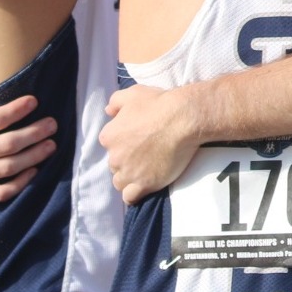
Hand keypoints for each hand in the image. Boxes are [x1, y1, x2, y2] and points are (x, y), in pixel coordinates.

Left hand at [102, 83, 201, 202]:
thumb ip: (116, 102)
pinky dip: (134, 194)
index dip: (124, 144)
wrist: (182, 119)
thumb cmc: (159, 104)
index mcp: (109, 136)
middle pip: (115, 164)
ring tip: (145, 172)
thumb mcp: (133, 94)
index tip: (138, 141)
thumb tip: (108, 111)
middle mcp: (114, 156)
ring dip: (129, 178)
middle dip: (127, 161)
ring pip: (120, 182)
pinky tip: (144, 186)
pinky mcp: (143, 185)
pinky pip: (130, 197)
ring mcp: (128, 172)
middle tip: (146, 154)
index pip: (110, 146)